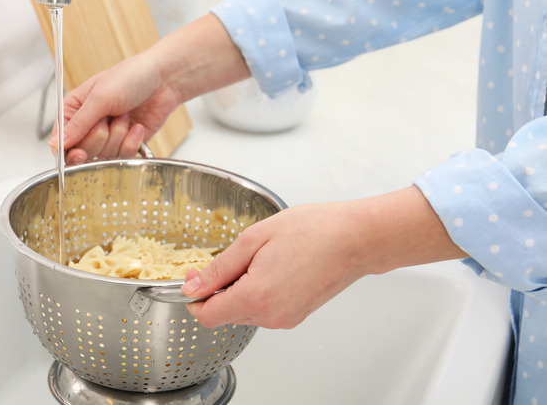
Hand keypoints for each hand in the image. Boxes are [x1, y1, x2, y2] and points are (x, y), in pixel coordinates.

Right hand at [50, 50, 182, 163]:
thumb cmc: (130, 77)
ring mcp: (108, 136)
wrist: (164, 79)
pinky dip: (132, 142)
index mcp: (73, 110)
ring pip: (104, 156)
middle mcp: (88, 125)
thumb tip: (55, 145)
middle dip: (100, 136)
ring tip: (125, 116)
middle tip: (109, 118)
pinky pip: (123, 156)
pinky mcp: (126, 144)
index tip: (79, 153)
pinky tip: (137, 126)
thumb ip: (78, 124)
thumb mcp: (99, 98)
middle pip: (82, 152)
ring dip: (118, 136)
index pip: (60, 141)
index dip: (68, 151)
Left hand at [181, 186, 466, 328]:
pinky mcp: (295, 316)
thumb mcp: (254, 239)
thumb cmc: (313, 231)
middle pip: (224, 314)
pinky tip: (275, 267)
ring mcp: (285, 319)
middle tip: (236, 256)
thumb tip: (193, 286)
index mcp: (255, 297)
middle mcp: (270, 316)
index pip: (206, 316)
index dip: (194, 297)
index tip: (195, 276)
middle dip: (220, 288)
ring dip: (241, 289)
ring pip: (244, 311)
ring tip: (263, 258)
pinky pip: (264, 310)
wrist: (357, 239)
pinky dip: (259, 292)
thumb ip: (219, 268)